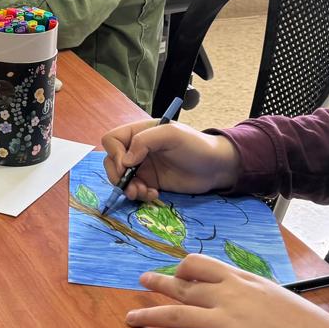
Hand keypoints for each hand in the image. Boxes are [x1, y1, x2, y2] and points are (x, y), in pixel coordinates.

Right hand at [101, 120, 239, 199]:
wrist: (216, 167)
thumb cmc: (196, 146)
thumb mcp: (172, 135)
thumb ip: (145, 141)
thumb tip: (126, 161)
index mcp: (140, 132)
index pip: (112, 140)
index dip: (115, 154)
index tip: (127, 166)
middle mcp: (138, 149)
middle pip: (111, 161)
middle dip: (117, 175)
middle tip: (130, 185)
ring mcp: (144, 167)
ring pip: (121, 178)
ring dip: (127, 188)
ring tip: (143, 193)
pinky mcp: (151, 182)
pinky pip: (134, 190)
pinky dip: (139, 195)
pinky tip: (153, 195)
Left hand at [126, 255, 328, 327]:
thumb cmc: (306, 325)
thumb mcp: (275, 294)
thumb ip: (248, 290)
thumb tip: (229, 289)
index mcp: (243, 280)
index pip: (201, 265)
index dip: (182, 268)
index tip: (173, 274)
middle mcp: (230, 296)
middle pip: (182, 288)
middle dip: (157, 285)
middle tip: (140, 282)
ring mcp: (228, 322)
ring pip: (178, 314)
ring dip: (151, 315)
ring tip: (132, 317)